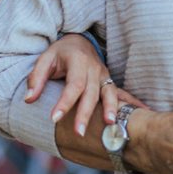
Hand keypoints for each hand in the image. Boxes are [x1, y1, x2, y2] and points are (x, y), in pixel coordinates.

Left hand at [26, 34, 145, 135]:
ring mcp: (105, 76)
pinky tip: (144, 112)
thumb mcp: (44, 60)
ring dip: (110, 109)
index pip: (72, 85)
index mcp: (78, 62)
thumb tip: (28, 100)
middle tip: (78, 133)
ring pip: (109, 94)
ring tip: (110, 124)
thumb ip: (36, 79)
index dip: (64, 102)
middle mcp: (95, 69)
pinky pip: (121, 94)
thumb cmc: (60, 53)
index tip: (54, 118)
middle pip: (91, 93)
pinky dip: (132, 103)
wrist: (80, 41)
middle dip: (85, 113)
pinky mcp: (109, 82)